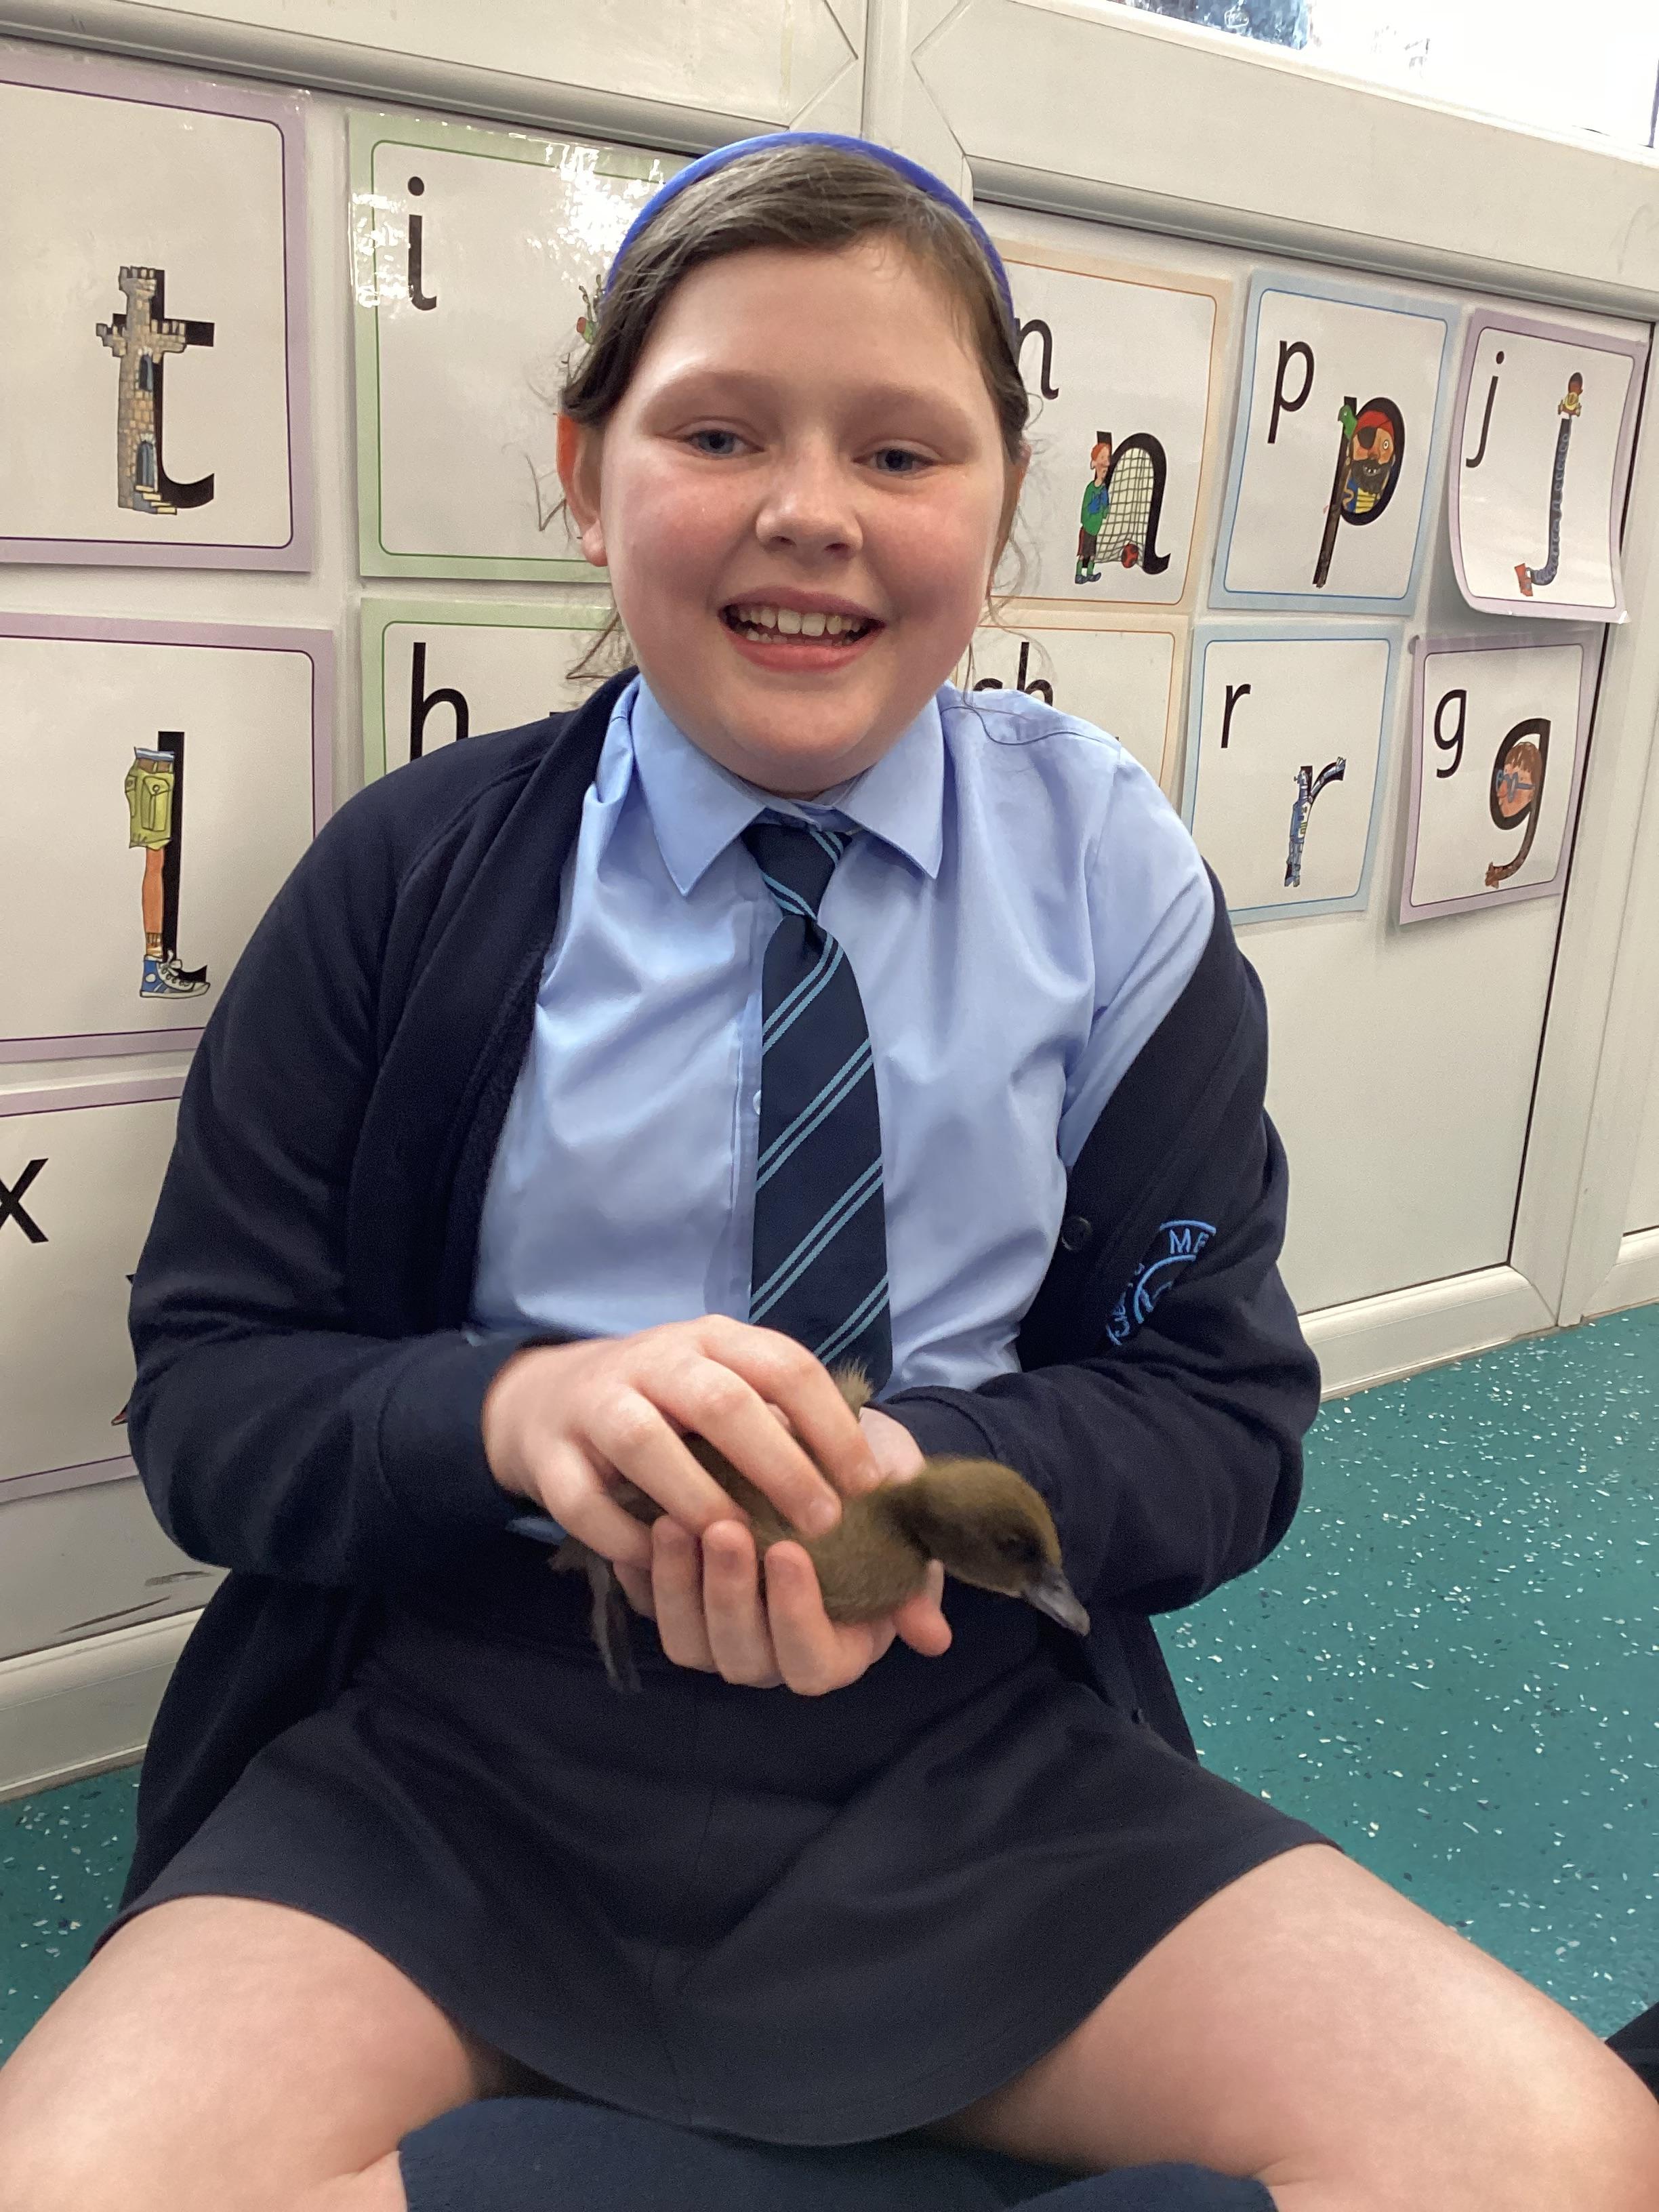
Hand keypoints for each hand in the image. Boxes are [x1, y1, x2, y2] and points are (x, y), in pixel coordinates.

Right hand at [480, 1317, 882, 1575]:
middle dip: (779, 1464)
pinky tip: (661, 1562)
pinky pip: (582, 1499)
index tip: (869, 1486)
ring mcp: (596, 1402)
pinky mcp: (549, 1453)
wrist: (547, 1396)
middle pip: (720, 1400)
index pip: (784, 1365)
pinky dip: (623, 1536)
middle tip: (823, 1523)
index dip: (831, 1425)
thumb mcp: (735, 1395)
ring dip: (698, 1495)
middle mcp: (656, 1360)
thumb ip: (803, 1437)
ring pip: (643, 1440)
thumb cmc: (671, 1408)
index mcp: (715, 1339)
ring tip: (741, 1543)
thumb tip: (901, 1491)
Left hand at [613, 1403, 951, 1694]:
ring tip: (675, 1521)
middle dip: (731, 1595)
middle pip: (743, 1658)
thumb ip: (915, 1572)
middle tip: (726, 1528)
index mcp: (837, 1645)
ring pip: (689, 1642)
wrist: (819, 1440)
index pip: (812, 1662)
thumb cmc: (868, 1485)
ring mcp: (720, 1630)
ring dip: (680, 1585)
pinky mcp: (675, 1600)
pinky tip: (644, 1519)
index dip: (798, 1617)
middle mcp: (774, 1650)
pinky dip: (646, 1570)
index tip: (791, 1551)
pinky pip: (649, 1606)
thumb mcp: (899, 1514)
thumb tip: (932, 1637)